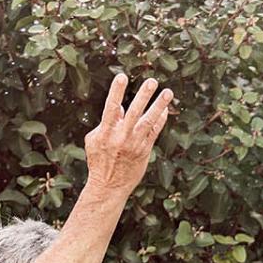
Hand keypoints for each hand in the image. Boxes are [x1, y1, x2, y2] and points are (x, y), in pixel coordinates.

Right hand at [84, 73, 172, 196]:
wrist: (109, 186)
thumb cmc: (98, 160)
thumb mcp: (94, 140)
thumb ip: (105, 123)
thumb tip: (119, 108)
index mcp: (106, 132)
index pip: (111, 108)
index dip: (116, 92)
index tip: (121, 76)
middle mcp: (122, 137)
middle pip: (135, 112)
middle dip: (144, 96)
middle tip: (152, 81)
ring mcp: (135, 144)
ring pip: (149, 121)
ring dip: (159, 105)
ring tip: (168, 92)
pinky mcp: (145, 151)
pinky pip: (155, 132)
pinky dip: (160, 120)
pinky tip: (165, 109)